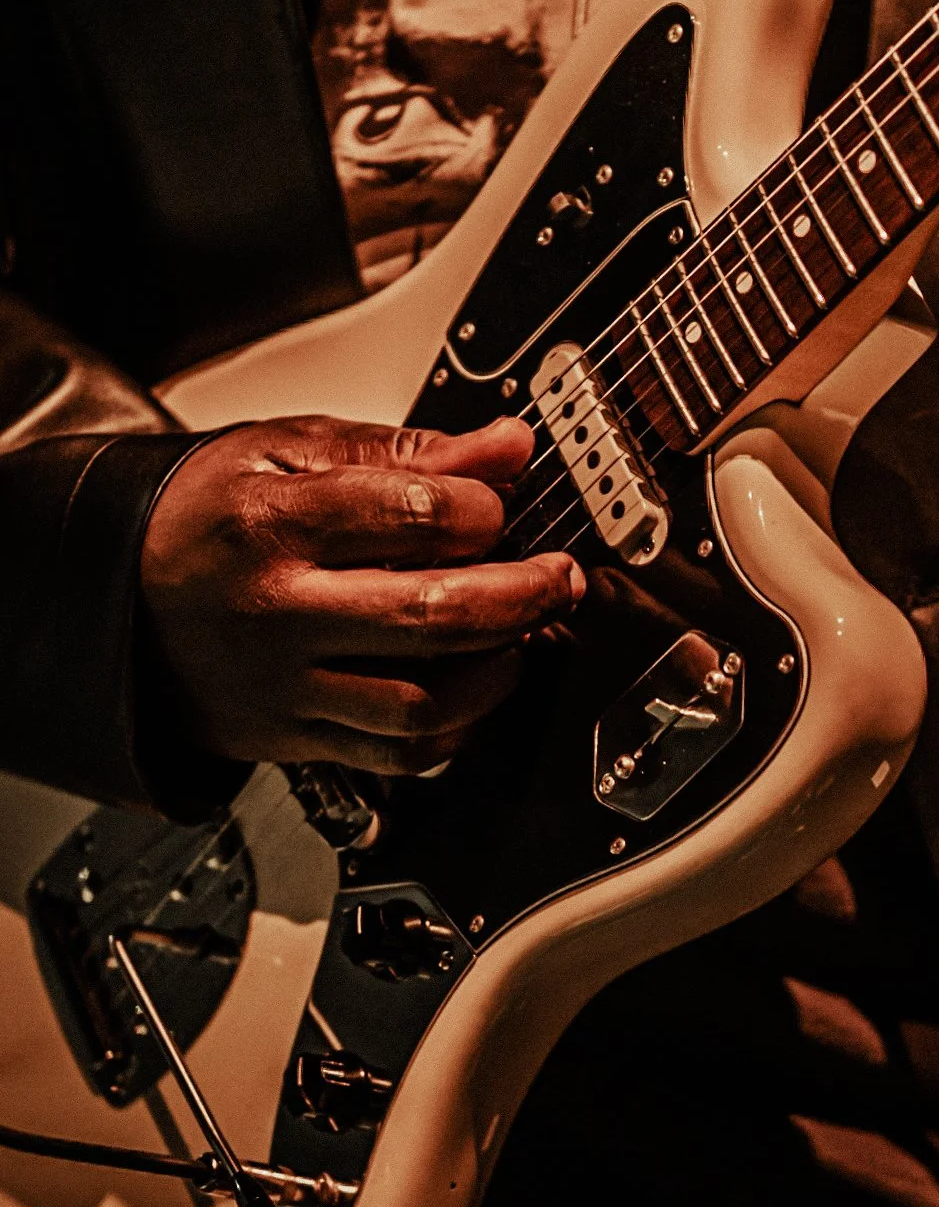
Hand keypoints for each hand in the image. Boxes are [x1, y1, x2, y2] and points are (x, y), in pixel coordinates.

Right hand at [141, 415, 582, 772]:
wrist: (113, 595)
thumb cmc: (207, 516)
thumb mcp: (289, 451)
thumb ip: (406, 451)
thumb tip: (506, 449)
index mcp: (274, 523)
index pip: (413, 515)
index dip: (484, 507)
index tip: (502, 502)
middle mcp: (277, 612)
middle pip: (432, 617)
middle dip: (522, 595)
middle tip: (557, 577)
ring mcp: (283, 688)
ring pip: (421, 705)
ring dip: (498, 672)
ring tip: (521, 634)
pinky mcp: (291, 740)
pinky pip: (397, 757)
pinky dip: (457, 729)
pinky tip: (475, 686)